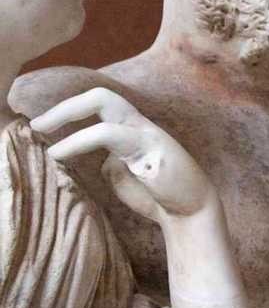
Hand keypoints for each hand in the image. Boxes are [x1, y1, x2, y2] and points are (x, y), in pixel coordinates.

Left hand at [31, 86, 214, 225]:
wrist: (190, 211)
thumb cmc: (157, 195)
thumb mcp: (124, 175)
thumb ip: (109, 161)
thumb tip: (93, 158)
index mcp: (133, 130)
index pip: (100, 106)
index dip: (71, 111)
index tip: (45, 127)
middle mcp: (139, 124)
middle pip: (101, 95)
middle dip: (66, 106)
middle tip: (38, 123)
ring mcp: (145, 132)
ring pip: (103, 102)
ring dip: (65, 114)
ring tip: (41, 130)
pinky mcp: (148, 146)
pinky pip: (107, 133)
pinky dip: (77, 140)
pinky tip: (59, 153)